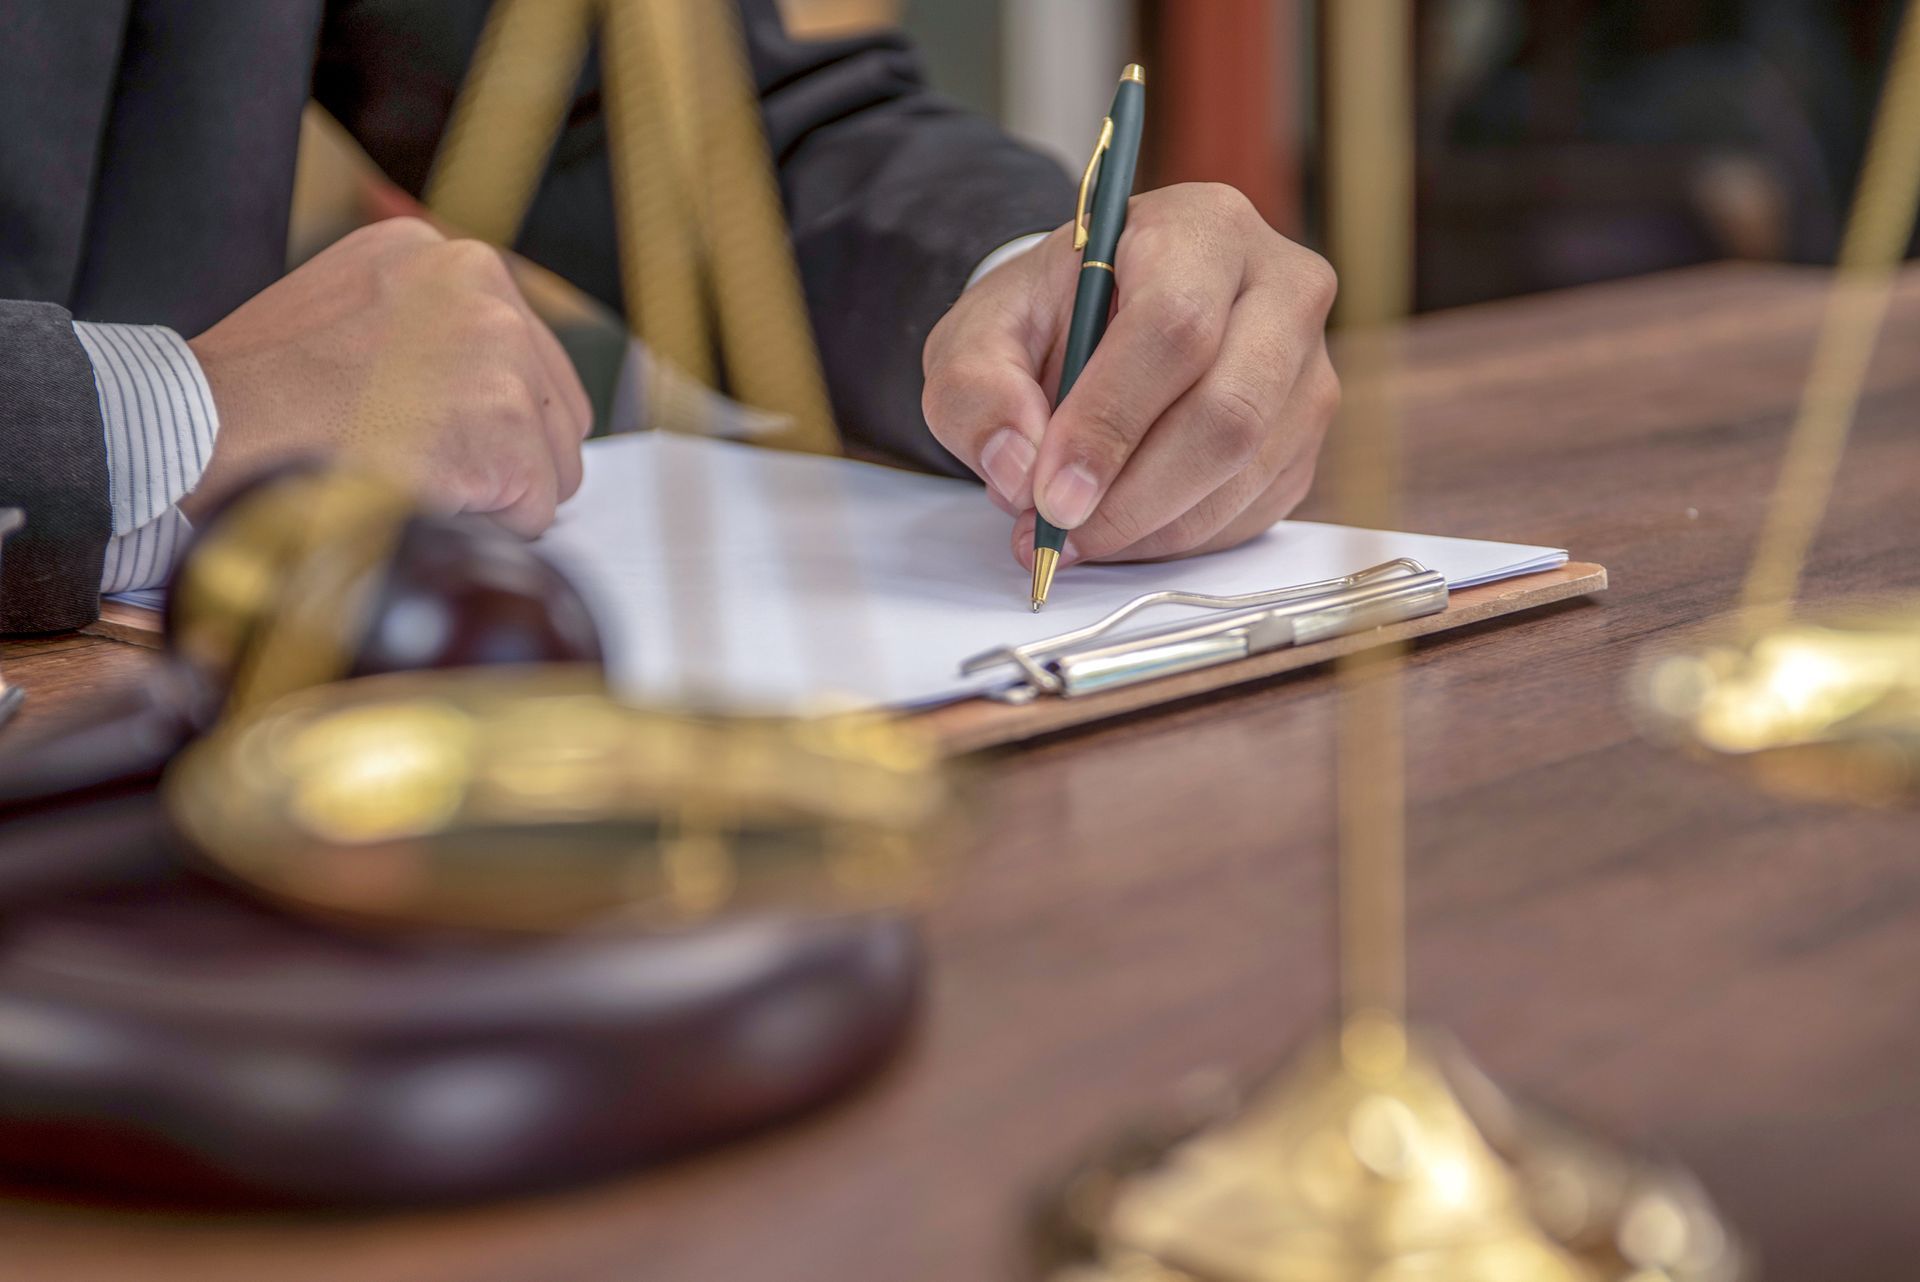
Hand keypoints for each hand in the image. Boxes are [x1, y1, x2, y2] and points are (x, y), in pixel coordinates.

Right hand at [181, 217, 591, 536]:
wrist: (209, 425)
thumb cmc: (256, 389)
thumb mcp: (345, 311)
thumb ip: (424, 333)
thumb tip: (478, 393)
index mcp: (444, 257)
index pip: (525, 351)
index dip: (492, 414)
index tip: (446, 436)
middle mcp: (484, 287)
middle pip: (554, 407)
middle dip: (509, 455)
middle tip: (432, 473)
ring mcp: (502, 353)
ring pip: (553, 462)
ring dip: (497, 494)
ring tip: (414, 482)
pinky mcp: (506, 425)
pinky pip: (535, 512)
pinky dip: (486, 529)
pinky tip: (420, 502)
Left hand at [922, 184, 1337, 568]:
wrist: (1098, 321)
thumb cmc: (1049, 317)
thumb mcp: (979, 334)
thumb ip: (976, 391)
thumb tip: (1017, 468)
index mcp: (1200, 228)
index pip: (1174, 328)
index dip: (1109, 422)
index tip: (1050, 492)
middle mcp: (1280, 287)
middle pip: (1229, 411)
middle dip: (1133, 494)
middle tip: (1057, 531)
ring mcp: (1309, 366)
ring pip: (1245, 472)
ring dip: (1149, 526)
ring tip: (1073, 534)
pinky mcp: (1306, 436)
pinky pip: (1253, 509)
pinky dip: (1177, 537)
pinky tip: (1121, 524)